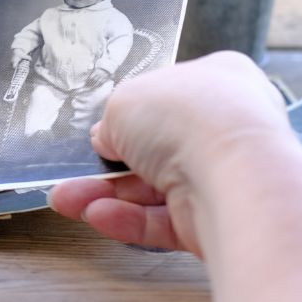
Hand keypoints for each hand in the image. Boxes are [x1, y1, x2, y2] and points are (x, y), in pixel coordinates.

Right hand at [49, 51, 289, 255]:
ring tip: (66, 199)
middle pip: (156, 148)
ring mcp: (224, 177)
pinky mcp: (217, 221)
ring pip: (154, 189)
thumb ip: (112, 120)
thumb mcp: (126, 99)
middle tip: (73, 172)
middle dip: (108, 163)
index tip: (103, 125)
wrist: (234, 175)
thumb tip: (106, 139)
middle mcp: (227, 128)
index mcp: (221, 80)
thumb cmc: (190, 115)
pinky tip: (96, 214)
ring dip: (107, 194)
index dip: (133, 111)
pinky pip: (164, 220)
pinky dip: (129, 219)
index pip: (171, 95)